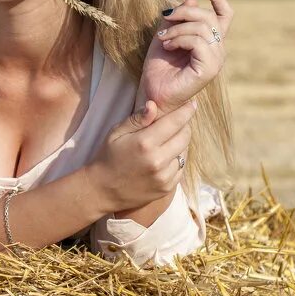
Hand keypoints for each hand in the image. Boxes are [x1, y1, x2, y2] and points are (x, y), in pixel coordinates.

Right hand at [86, 97, 196, 213]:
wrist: (103, 190)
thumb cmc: (108, 157)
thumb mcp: (116, 133)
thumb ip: (137, 119)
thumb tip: (154, 105)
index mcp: (145, 143)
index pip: (175, 122)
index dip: (186, 111)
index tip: (191, 104)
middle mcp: (158, 160)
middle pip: (185, 136)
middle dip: (184, 126)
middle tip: (176, 122)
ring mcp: (164, 176)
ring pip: (185, 153)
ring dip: (180, 144)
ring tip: (167, 141)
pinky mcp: (167, 188)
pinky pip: (181, 168)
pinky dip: (177, 160)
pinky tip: (164, 158)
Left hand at [139, 0, 232, 114]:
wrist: (151, 92)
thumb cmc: (158, 67)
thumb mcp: (165, 34)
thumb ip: (178, 18)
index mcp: (210, 41)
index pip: (224, 15)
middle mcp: (218, 50)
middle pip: (209, 17)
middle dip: (185, 13)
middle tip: (165, 18)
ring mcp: (216, 60)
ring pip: (203, 28)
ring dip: (178, 28)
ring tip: (162, 37)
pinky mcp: (210, 69)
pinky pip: (199, 42)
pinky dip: (180, 38)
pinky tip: (168, 45)